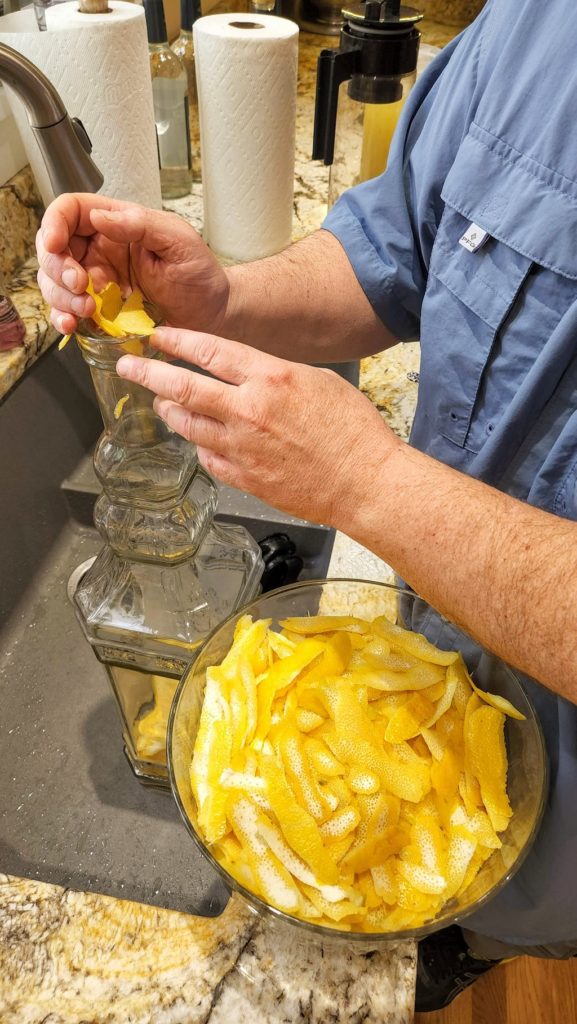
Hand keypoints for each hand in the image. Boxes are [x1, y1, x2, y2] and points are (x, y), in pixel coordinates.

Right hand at [36, 193, 228, 336]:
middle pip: (53, 248)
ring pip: (55, 282)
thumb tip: (101, 217)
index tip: (56, 245)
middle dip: (58, 268)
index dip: (54, 223)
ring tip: (87, 310)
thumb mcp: (178, 240)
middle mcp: (101, 250)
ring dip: (61, 297)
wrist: (213, 315)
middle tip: (80, 285)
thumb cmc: (201, 275)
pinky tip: (72, 325)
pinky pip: (68, 311)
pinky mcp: (99, 311)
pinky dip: (63, 318)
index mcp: (116, 224)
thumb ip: (140, 224)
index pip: (71, 210)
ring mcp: (97, 281)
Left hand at [116, 327, 401, 526]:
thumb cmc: (354, 432)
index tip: (159, 337)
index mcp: (271, 378)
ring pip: (188, 425)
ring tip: (161, 404)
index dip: (179, 342)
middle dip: (149, 374)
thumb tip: (247, 374)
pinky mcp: (245, 478)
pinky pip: (207, 457)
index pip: (211, 352)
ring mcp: (243, 447)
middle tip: (128, 368)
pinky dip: (200, 445)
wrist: (366, 483)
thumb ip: (274, 375)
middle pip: (184, 387)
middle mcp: (249, 411)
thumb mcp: (319, 381)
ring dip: (170, 411)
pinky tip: (199, 439)